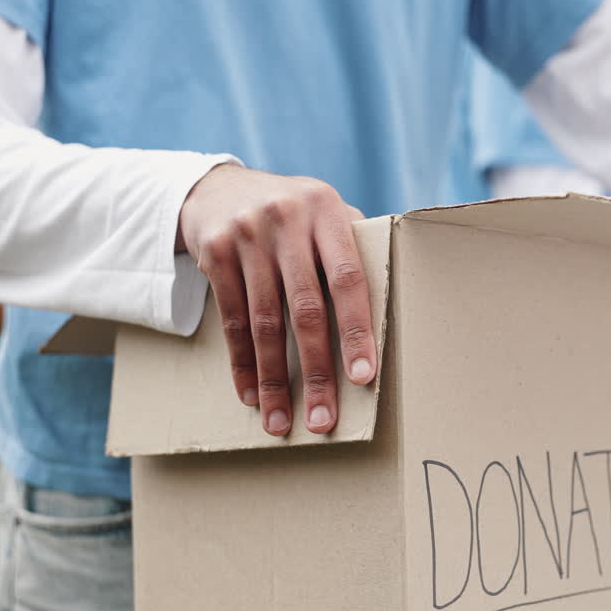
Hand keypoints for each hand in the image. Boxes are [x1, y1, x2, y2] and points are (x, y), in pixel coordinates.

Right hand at [178, 164, 375, 436]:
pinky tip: (252, 394)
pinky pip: (233, 320)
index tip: (364, 377)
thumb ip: (353, 248)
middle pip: (306, 309)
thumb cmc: (294, 214)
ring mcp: (247, 235)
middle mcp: (286, 219)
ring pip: (264, 322)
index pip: (349, 279)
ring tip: (281, 422)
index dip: (358, 331)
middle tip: (323, 419)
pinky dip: (242, 362)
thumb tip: (396, 302)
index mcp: (327, 210)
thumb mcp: (326, 213)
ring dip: (274, 379)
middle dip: (316, 371)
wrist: (219, 188)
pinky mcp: (215, 253)